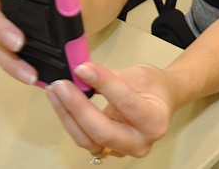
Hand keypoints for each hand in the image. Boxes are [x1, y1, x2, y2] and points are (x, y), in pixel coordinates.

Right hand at [0, 0, 38, 85]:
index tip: (14, 36)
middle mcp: (4, 13)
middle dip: (4, 43)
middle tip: (23, 47)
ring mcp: (15, 31)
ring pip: (2, 52)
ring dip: (14, 66)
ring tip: (34, 75)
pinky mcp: (29, 47)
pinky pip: (21, 62)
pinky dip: (27, 71)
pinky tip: (45, 80)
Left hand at [46, 62, 172, 157]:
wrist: (162, 99)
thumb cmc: (154, 87)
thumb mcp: (137, 74)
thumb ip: (109, 77)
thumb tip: (82, 73)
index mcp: (155, 121)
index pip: (125, 103)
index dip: (102, 84)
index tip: (83, 69)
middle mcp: (141, 142)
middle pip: (103, 131)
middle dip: (77, 107)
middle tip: (61, 86)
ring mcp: (124, 150)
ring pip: (88, 140)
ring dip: (68, 116)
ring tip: (56, 92)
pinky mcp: (109, 149)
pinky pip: (86, 139)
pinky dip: (71, 121)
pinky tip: (62, 104)